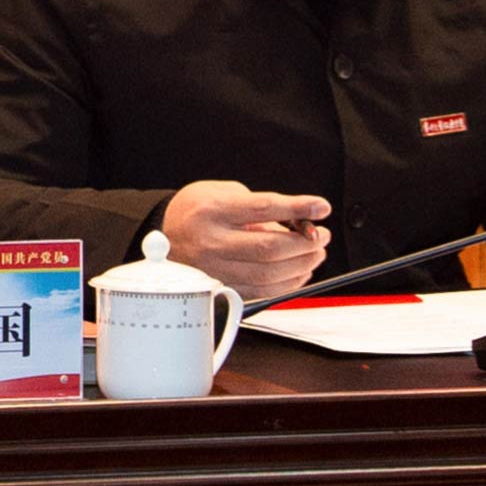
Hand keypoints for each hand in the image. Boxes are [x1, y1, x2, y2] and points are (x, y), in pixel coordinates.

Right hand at [161, 180, 334, 300]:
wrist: (164, 234)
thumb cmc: (198, 210)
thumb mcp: (224, 193)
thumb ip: (261, 207)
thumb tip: (299, 226)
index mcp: (212, 210)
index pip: (262, 208)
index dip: (297, 208)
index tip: (321, 207)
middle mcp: (211, 241)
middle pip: (270, 248)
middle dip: (306, 243)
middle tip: (321, 236)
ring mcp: (215, 268)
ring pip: (270, 275)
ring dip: (302, 265)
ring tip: (314, 253)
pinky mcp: (221, 287)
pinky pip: (263, 292)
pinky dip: (288, 283)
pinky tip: (299, 271)